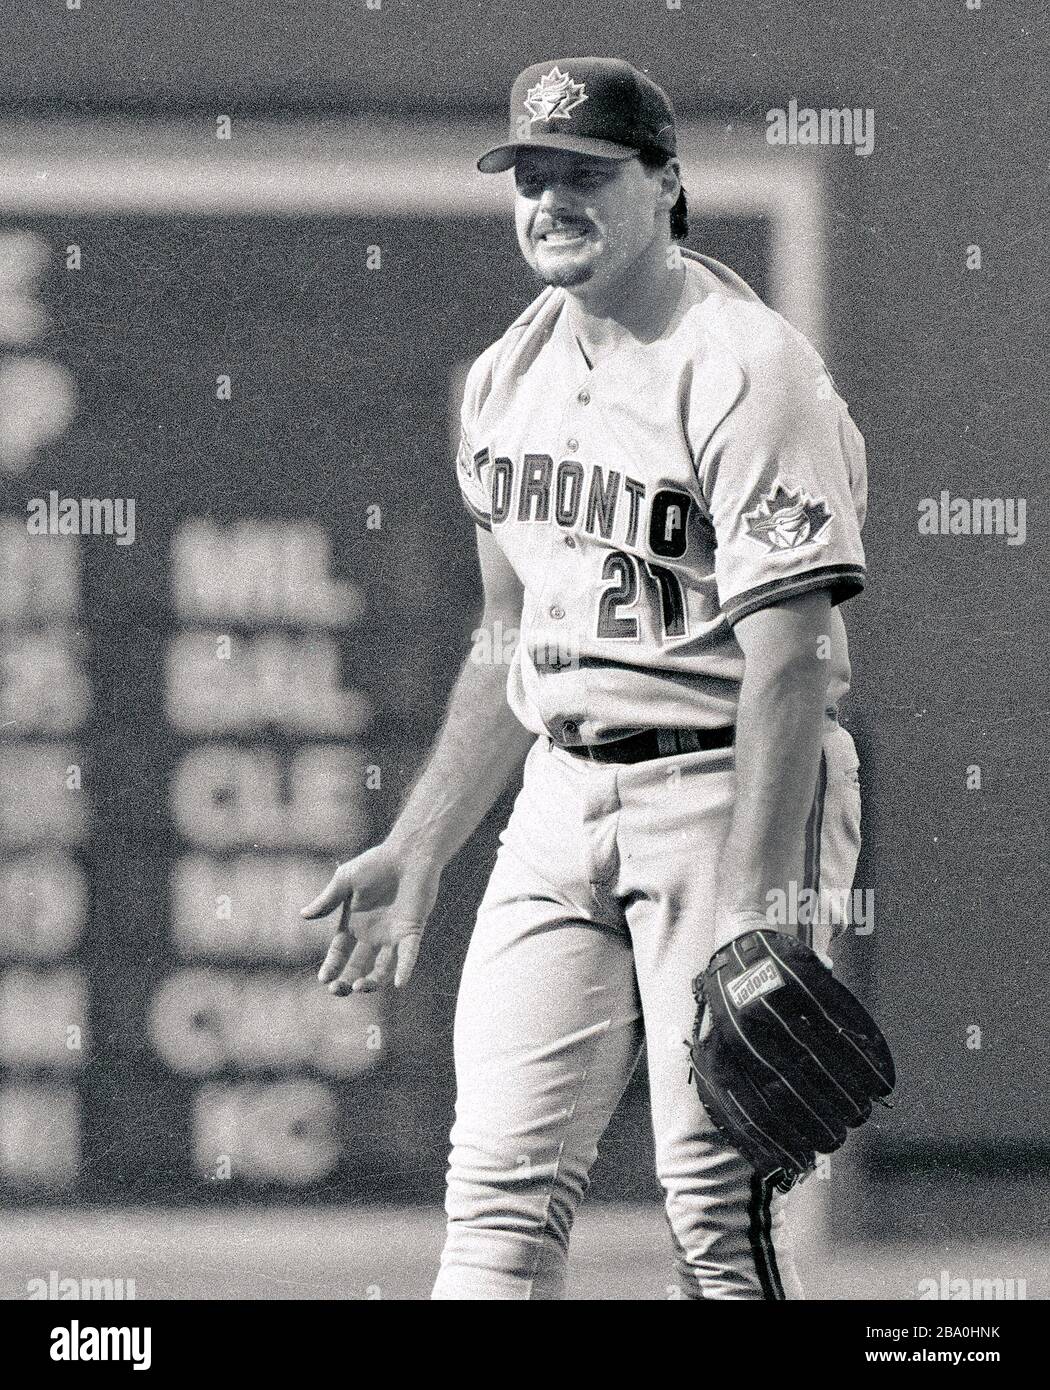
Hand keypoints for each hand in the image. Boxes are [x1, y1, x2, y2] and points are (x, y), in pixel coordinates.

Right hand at [300, 842, 440, 994]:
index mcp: (355, 924)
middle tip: (337, 990)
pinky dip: (404, 969)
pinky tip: (399, 983)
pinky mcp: (412, 931)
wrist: (407, 854)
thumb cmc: (377, 863)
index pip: (340, 953)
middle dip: (347, 982)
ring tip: (359, 986)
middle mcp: (373, 935)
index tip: (324, 979)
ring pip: (383, 969)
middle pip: (358, 967)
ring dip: (372, 982)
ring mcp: (393, 935)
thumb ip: (328, 900)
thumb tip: (303, 915)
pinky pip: (408, 955)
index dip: (332, 967)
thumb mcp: (346, 880)